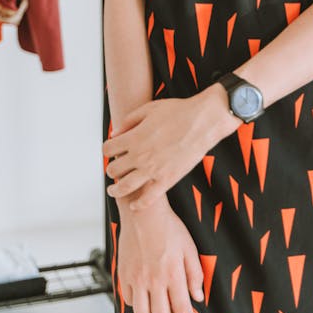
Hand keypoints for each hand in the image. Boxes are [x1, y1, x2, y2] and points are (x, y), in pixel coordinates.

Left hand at [104, 89, 237, 208]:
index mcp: (135, 137)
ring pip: (124, 187)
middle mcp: (140, 155)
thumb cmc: (179, 111)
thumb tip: (115, 134)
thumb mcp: (150, 108)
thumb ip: (129, 121)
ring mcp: (153, 169)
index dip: (108, 150)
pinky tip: (135, 204)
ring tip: (114, 190)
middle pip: (113, 170)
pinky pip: (147, 199)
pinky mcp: (167, 180)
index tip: (113, 151)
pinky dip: (138, 204)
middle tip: (115, 170)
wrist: (204, 120)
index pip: (108, 149)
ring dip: (115, 190)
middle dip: (112, 169)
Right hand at [117, 196, 203, 312]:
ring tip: (158, 301)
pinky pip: (128, 300)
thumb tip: (197, 297)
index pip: (182, 309)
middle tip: (174, 308)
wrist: (144, 214)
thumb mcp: (189, 247)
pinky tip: (145, 291)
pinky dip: (137, 301)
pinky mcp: (123, 275)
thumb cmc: (169, 228)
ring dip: (152, 312)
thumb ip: (195, 274)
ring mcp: (136, 279)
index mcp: (173, 273)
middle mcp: (153, 279)